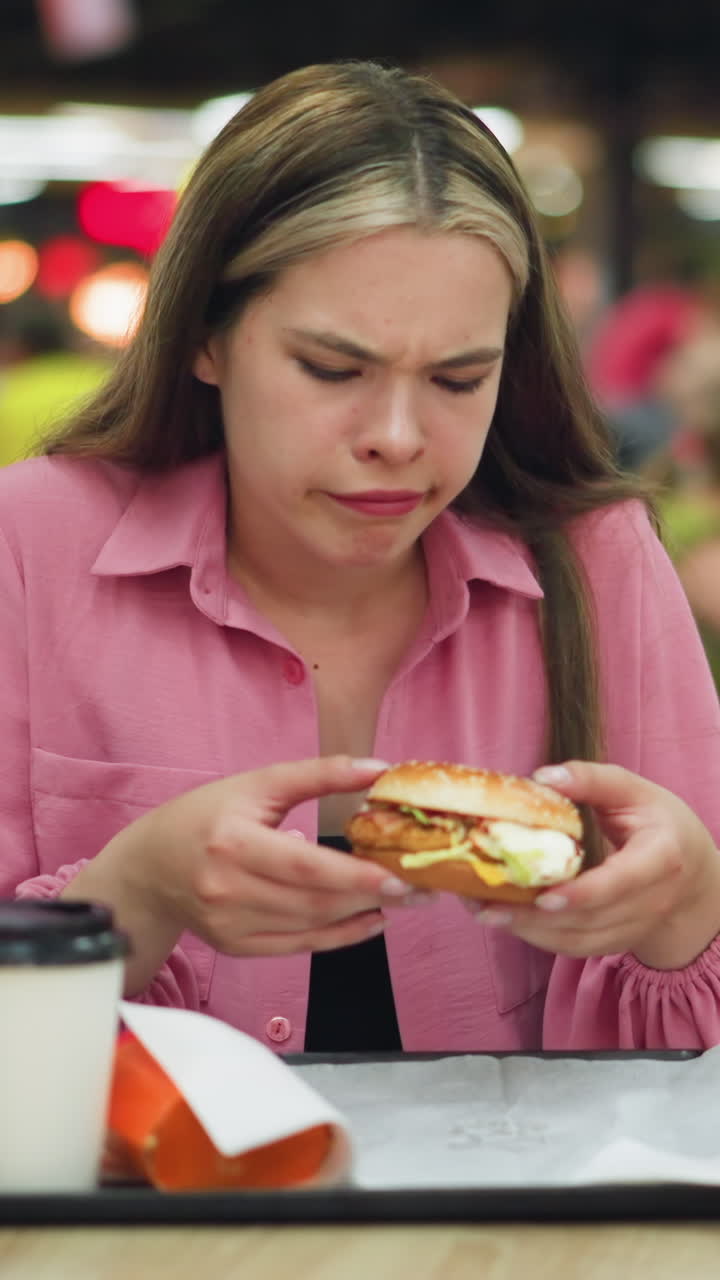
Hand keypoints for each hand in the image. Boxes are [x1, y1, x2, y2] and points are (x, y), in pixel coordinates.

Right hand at [65, 756, 419, 993]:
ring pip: (311, 927)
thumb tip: (378, 769)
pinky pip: (298, 947)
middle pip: (313, 901)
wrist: (150, 866)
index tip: (397, 875)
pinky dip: (339, 938)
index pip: (304, 867)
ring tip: (400, 899)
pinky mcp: (236, 947)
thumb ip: (319, 774)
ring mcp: (230, 925)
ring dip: (361, 915)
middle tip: (417, 887)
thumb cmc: (205, 815)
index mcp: (232, 843)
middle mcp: (228, 890)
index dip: (354, 875)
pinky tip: (370, 920)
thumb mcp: (257, 784)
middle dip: (371, 897)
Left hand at [469, 761, 719, 968]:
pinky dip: (541, 939)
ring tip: (486, 912)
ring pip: (580, 941)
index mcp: (661, 858)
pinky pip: (577, 949)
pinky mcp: (618, 942)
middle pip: (591, 919)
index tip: (543, 895)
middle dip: (536, 917)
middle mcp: (652, 901)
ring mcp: (636, 927)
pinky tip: (508, 921)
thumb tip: (543, 776)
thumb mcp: (635, 791)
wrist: (693, 873)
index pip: (621, 883)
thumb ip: (593, 780)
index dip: (583, 894)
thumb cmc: (661, 824)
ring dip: (530, 931)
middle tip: (487, 905)